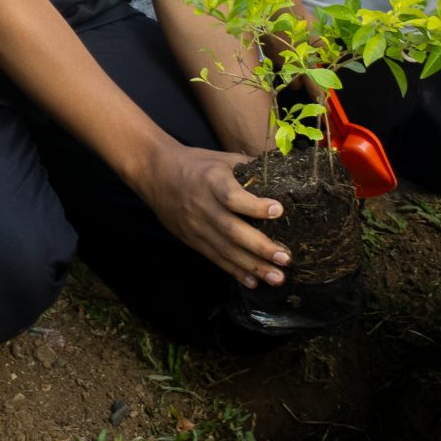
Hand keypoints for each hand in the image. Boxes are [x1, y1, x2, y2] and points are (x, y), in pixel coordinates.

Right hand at [130, 140, 289, 287]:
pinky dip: (234, 271)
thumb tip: (284, 171)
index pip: (233, 197)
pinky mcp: (192, 240)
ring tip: (277, 278)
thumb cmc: (196, 164)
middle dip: (260, 247)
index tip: (279, 210)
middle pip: (232, 230)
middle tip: (285, 258)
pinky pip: (215, 258)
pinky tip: (253, 281)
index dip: (255, 206)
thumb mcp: (221, 158)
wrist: (155, 173)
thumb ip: (250, 167)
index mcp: (212, 181)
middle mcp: (203, 207)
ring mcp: (196, 226)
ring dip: (252, 266)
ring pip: (226, 250)